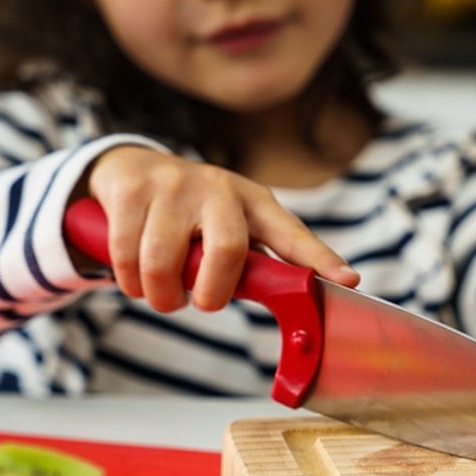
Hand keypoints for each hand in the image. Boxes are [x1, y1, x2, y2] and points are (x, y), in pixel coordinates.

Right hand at [75, 146, 359, 312]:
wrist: (132, 168)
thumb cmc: (195, 215)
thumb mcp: (234, 229)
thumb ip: (259, 266)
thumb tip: (294, 306)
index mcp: (256, 205)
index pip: (293, 235)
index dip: (320, 259)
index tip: (347, 280)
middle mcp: (221, 189)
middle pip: (227, 249)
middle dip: (211, 292)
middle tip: (202, 304)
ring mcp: (175, 185)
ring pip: (166, 260)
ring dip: (160, 294)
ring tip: (162, 294)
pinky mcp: (133, 189)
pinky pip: (128, 252)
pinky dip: (129, 280)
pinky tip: (134, 279)